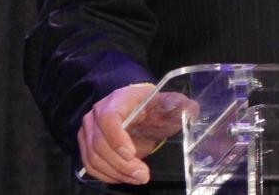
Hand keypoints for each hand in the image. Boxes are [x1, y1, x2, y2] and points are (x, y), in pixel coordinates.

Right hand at [78, 83, 196, 184]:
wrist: (141, 111)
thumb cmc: (154, 107)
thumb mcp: (168, 103)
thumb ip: (178, 104)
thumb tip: (191, 109)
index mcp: (117, 99)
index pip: (108, 119)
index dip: (117, 138)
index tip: (132, 154)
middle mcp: (97, 113)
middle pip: (100, 143)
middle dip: (122, 164)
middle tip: (143, 175)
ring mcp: (89, 130)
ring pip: (94, 158)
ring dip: (116, 173)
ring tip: (139, 178)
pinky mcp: (87, 146)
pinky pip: (91, 166)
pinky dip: (108, 175)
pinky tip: (126, 178)